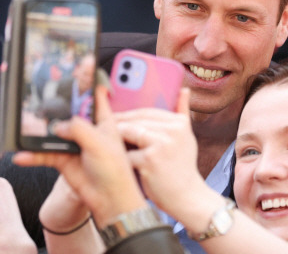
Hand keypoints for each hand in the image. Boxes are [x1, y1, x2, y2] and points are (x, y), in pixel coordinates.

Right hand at [13, 85, 145, 227]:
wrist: (109, 200)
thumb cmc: (114, 170)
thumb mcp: (99, 143)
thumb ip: (78, 129)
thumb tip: (58, 126)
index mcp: (102, 120)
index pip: (92, 95)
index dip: (84, 82)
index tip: (70, 69)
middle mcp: (86, 129)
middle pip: (66, 111)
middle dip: (52, 106)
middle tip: (34, 99)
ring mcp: (73, 144)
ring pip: (51, 132)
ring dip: (36, 133)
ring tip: (20, 129)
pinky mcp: (63, 159)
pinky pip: (43, 154)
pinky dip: (31, 155)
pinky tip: (21, 156)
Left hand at [116, 88, 206, 215]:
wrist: (187, 197)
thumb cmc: (182, 167)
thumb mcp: (186, 138)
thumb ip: (182, 113)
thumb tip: (183, 90)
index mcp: (180, 123)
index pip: (147, 111)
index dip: (127, 114)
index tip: (112, 117)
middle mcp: (173, 130)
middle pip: (135, 120)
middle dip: (117, 124)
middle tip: (100, 127)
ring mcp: (162, 144)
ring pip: (128, 132)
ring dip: (115, 138)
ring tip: (104, 141)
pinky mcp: (150, 160)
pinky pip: (126, 153)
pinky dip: (119, 158)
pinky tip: (111, 160)